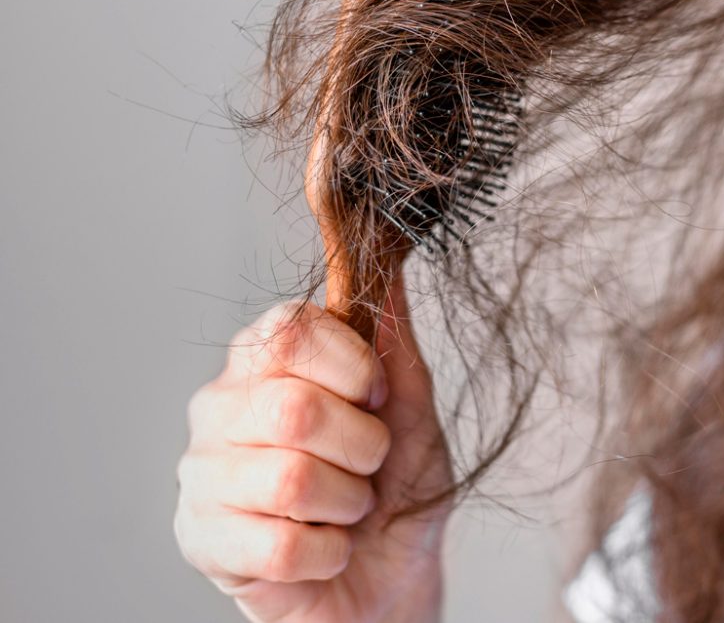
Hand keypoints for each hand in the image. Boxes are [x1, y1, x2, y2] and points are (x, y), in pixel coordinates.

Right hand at [173, 272, 453, 622]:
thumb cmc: (395, 483)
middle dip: (361, 447)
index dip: (354, 368)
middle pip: (293, 409)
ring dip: (347, 503)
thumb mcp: (410, 407)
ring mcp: (202, 473)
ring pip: (289, 481)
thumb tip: (388, 263)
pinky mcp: (200, 540)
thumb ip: (393, 339)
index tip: (377, 398)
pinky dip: (329, 553)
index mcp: (264, 358)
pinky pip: (280, 548)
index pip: (291, 329)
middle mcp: (220, 405)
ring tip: (346, 507)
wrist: (389, 574)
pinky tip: (325, 548)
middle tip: (367, 464)